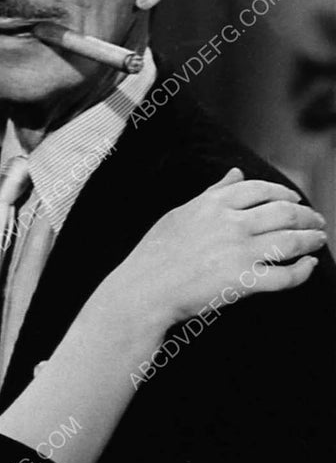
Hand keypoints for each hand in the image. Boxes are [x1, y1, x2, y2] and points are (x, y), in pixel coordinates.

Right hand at [116, 168, 326, 328]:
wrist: (144, 289)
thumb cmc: (156, 253)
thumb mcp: (182, 214)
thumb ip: (213, 193)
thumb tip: (236, 173)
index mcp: (214, 204)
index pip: (261, 190)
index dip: (284, 193)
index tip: (294, 199)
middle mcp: (230, 224)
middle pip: (283, 212)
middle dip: (306, 215)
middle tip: (316, 221)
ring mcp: (238, 253)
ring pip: (290, 240)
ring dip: (311, 239)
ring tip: (319, 239)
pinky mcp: (243, 282)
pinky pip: (285, 276)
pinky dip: (302, 271)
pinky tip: (308, 266)